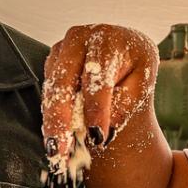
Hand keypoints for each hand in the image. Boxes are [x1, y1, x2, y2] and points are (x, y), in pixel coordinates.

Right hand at [42, 25, 157, 171]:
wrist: (122, 54)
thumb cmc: (133, 70)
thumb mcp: (140, 85)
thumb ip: (123, 104)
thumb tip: (102, 131)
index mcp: (110, 40)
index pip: (99, 76)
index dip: (97, 108)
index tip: (97, 135)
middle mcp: (81, 37)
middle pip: (64, 81)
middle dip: (61, 118)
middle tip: (61, 148)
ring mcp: (62, 47)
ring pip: (52, 88)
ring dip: (52, 121)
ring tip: (55, 149)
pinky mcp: (52, 60)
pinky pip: (48, 90)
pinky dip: (51, 114)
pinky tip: (55, 135)